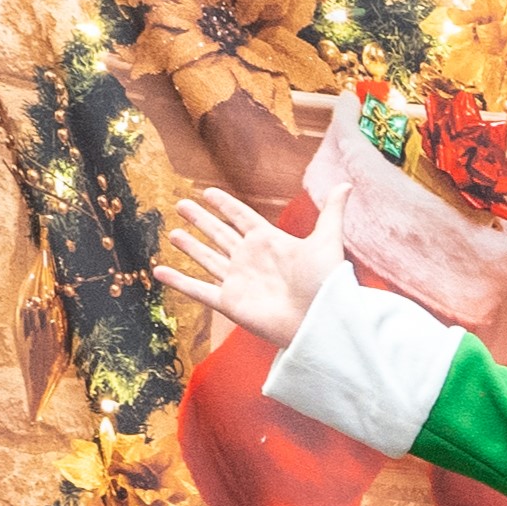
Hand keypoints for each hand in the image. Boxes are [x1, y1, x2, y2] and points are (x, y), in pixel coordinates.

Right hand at [154, 174, 347, 354]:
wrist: (318, 321)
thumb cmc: (325, 283)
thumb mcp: (328, 241)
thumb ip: (332, 212)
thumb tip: (347, 183)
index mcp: (269, 241)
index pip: (242, 216)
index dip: (225, 204)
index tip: (208, 192)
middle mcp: (250, 258)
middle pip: (219, 233)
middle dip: (200, 219)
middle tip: (181, 204)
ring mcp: (237, 280)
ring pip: (206, 257)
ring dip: (189, 246)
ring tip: (172, 232)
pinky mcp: (228, 302)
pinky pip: (197, 289)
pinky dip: (178, 281)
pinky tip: (159, 271)